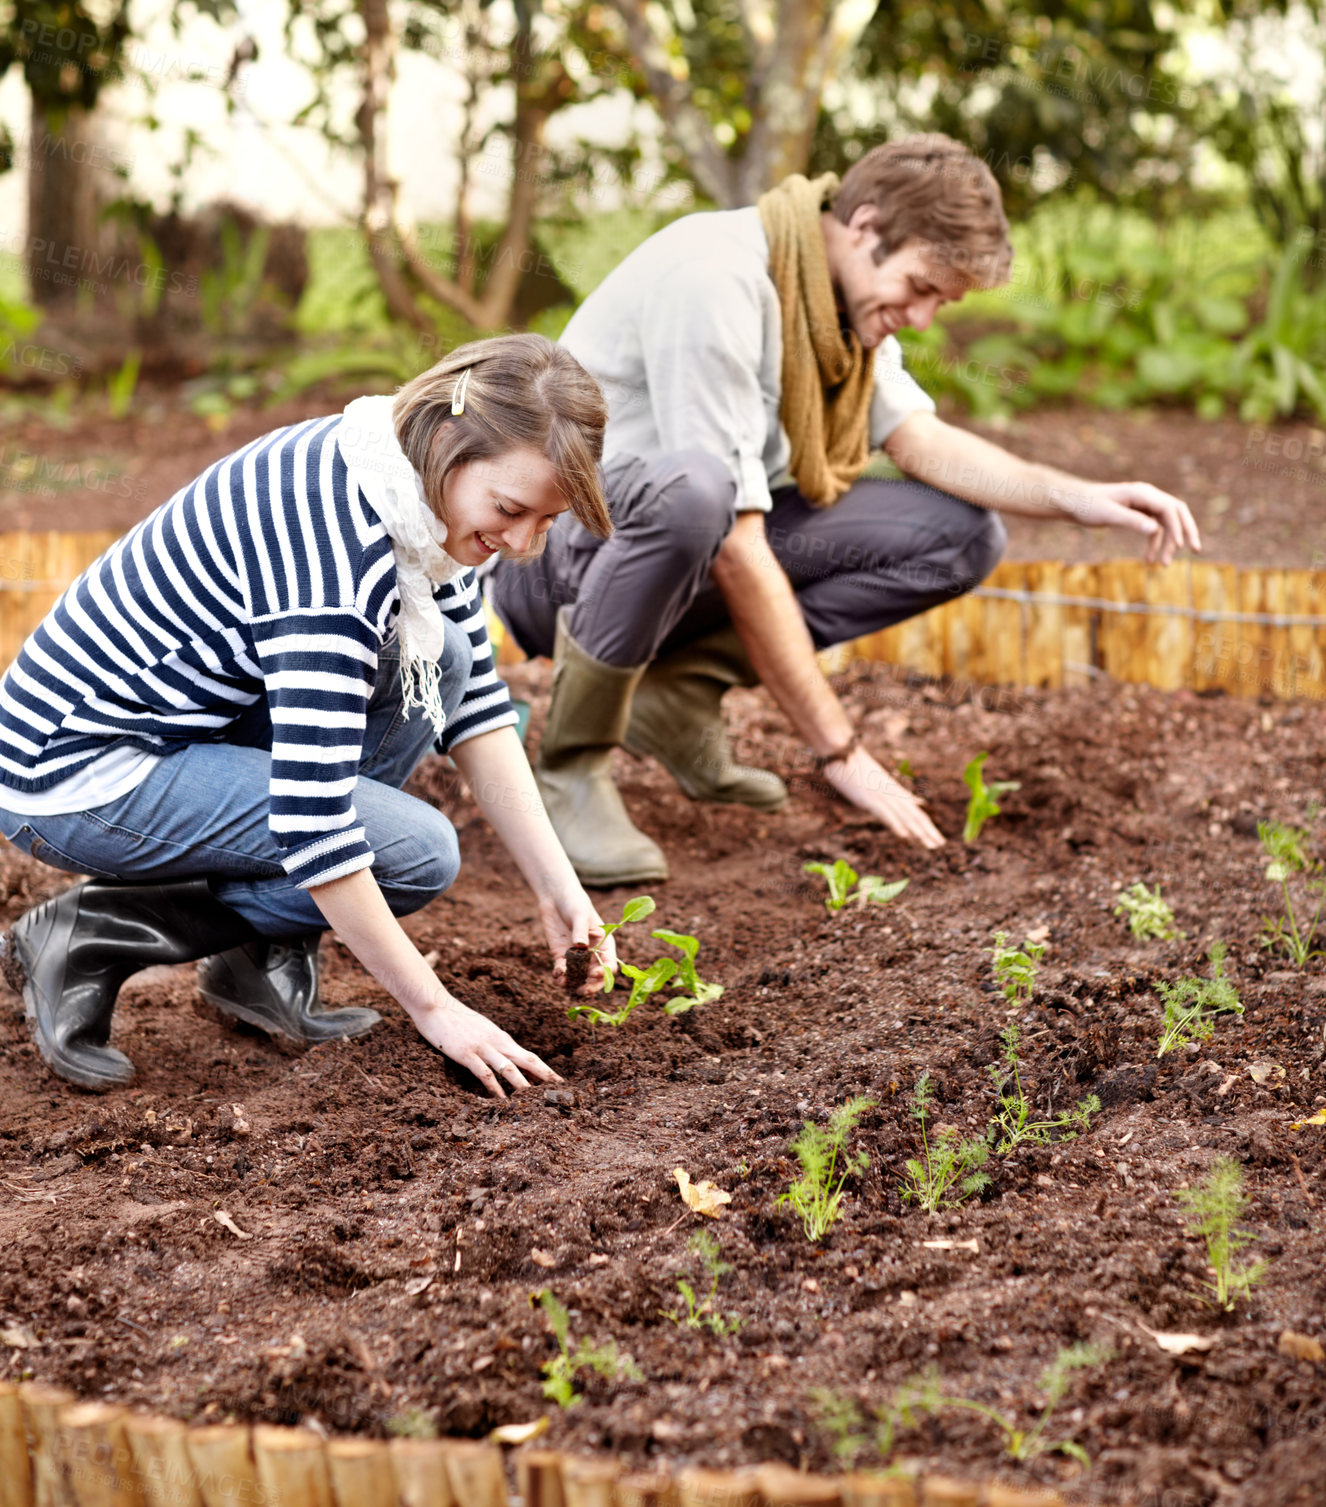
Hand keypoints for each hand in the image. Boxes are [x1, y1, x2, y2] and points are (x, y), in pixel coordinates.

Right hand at [411, 992, 560, 1098]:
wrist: (435, 1004)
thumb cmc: (456, 1018)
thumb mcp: (482, 1029)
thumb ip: (494, 1042)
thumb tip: (505, 1056)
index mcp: (502, 1037)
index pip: (529, 1056)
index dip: (545, 1070)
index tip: (559, 1083)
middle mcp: (497, 1042)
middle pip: (527, 1060)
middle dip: (545, 1077)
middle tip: (560, 1092)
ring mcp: (482, 1047)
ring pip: (509, 1069)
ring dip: (523, 1086)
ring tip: (535, 1102)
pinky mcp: (466, 1053)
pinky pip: (484, 1073)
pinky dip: (494, 1088)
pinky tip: (501, 1101)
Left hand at [539, 888, 616, 993]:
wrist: (556, 897)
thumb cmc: (574, 902)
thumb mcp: (580, 914)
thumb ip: (580, 930)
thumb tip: (579, 946)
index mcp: (605, 944)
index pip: (610, 964)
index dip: (605, 972)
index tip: (595, 973)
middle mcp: (593, 953)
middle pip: (596, 977)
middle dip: (590, 985)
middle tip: (582, 990)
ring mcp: (577, 957)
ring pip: (579, 977)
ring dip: (574, 984)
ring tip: (566, 985)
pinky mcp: (562, 956)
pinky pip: (563, 971)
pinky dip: (561, 977)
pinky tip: (557, 976)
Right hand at [821, 745, 945, 848]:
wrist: (842, 751)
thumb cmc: (857, 766)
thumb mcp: (879, 781)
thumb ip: (897, 793)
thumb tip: (915, 801)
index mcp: (895, 792)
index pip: (916, 812)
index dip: (928, 826)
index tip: (939, 839)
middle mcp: (892, 794)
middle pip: (914, 815)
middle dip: (928, 832)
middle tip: (941, 845)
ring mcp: (881, 795)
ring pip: (903, 816)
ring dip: (917, 832)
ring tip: (930, 845)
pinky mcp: (868, 797)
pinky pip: (885, 813)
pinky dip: (895, 824)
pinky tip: (904, 835)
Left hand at [1055, 480, 1202, 565]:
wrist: (1072, 502)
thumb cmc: (1087, 506)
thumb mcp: (1108, 515)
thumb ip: (1131, 521)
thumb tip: (1155, 529)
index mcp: (1142, 492)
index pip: (1169, 508)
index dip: (1178, 526)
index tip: (1179, 546)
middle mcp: (1147, 496)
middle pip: (1176, 512)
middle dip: (1186, 531)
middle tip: (1196, 549)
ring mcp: (1143, 504)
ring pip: (1166, 523)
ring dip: (1168, 543)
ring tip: (1164, 565)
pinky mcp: (1137, 514)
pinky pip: (1153, 528)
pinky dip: (1154, 543)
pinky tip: (1148, 561)